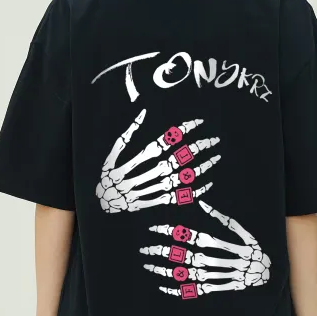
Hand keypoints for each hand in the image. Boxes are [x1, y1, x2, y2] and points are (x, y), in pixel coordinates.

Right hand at [96, 109, 219, 212]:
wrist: (101, 203)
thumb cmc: (107, 174)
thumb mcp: (112, 153)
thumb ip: (128, 133)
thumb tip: (143, 112)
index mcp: (133, 161)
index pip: (163, 142)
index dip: (181, 132)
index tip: (198, 123)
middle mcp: (142, 176)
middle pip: (175, 160)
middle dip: (196, 149)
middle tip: (214, 140)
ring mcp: (148, 191)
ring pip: (179, 179)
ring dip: (199, 169)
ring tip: (215, 158)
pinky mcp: (152, 203)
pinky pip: (177, 198)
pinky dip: (192, 192)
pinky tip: (208, 183)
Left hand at [140, 200, 270, 298]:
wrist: (271, 274)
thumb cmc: (254, 248)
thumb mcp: (244, 232)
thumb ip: (224, 219)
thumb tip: (203, 204)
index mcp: (228, 245)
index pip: (196, 238)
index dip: (176, 233)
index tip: (156, 229)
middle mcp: (224, 261)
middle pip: (190, 257)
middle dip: (166, 252)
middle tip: (145, 249)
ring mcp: (223, 276)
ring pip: (191, 274)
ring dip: (169, 271)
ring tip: (149, 265)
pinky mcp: (221, 288)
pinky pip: (198, 290)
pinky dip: (181, 289)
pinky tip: (164, 286)